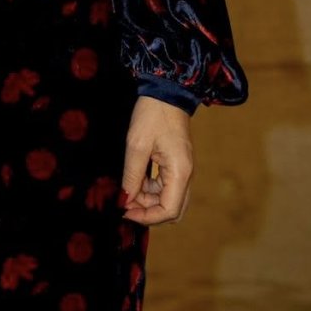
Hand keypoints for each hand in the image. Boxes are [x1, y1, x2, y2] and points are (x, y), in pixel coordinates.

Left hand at [120, 96, 192, 225]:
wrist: (166, 93)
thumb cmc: (153, 116)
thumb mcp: (137, 146)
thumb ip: (132, 176)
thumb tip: (125, 199)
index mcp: (180, 172)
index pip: (169, 210)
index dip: (147, 217)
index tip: (125, 211)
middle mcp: (186, 175)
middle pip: (171, 209)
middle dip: (148, 211)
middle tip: (125, 204)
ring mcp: (182, 171)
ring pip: (167, 199)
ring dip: (147, 200)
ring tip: (126, 190)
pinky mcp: (176, 165)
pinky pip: (165, 187)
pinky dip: (150, 189)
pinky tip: (134, 181)